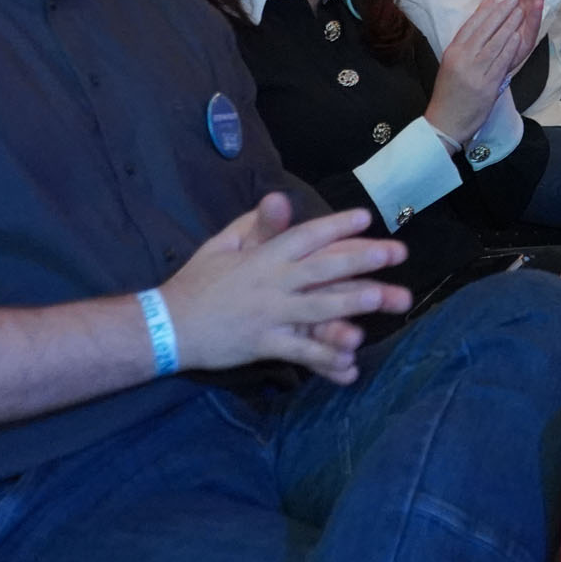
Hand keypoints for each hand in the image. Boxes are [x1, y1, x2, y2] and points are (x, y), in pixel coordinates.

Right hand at [161, 192, 410, 383]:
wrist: (165, 326)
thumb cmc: (196, 282)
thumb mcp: (222, 245)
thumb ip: (256, 225)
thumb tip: (279, 198)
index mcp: (263, 256)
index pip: (306, 236)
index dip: (336, 226)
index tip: (366, 218)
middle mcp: (271, 283)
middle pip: (323, 268)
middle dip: (362, 259)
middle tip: (395, 253)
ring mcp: (269, 315)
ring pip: (317, 309)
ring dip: (352, 304)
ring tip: (383, 299)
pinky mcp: (263, 345)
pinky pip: (299, 353)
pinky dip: (325, 359)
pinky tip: (351, 363)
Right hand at [425, 0, 544, 143]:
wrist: (445, 122)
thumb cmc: (451, 92)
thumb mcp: (454, 63)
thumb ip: (468, 45)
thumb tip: (485, 24)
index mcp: (455, 49)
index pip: (474, 20)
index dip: (490, 3)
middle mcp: (463, 56)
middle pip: (485, 26)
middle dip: (502, 7)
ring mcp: (474, 70)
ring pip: (495, 40)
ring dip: (509, 22)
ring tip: (522, 7)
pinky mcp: (486, 84)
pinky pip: (500, 61)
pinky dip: (510, 47)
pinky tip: (519, 35)